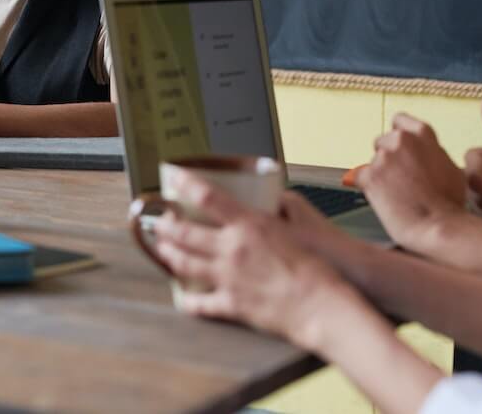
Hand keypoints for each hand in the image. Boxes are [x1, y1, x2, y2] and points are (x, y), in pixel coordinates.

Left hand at [148, 170, 363, 352]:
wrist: (321, 304)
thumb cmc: (317, 265)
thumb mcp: (300, 223)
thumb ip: (283, 207)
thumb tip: (276, 198)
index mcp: (249, 225)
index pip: (207, 196)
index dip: (185, 184)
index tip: (172, 177)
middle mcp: (232, 249)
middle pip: (186, 232)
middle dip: (166, 226)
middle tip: (160, 221)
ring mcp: (228, 277)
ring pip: (185, 264)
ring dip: (169, 255)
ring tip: (163, 250)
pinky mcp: (232, 304)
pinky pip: (201, 302)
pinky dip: (188, 300)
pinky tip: (182, 297)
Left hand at [355, 113, 467, 253]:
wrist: (439, 226)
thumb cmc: (449, 203)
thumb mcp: (450, 167)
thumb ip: (431, 153)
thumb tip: (422, 156)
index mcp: (422, 135)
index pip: (400, 120)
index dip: (397, 134)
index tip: (397, 146)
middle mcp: (401, 140)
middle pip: (382, 142)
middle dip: (388, 158)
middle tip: (399, 179)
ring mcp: (383, 157)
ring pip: (372, 162)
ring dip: (380, 174)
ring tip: (396, 195)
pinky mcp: (369, 175)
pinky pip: (358, 177)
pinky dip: (367, 187)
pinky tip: (383, 199)